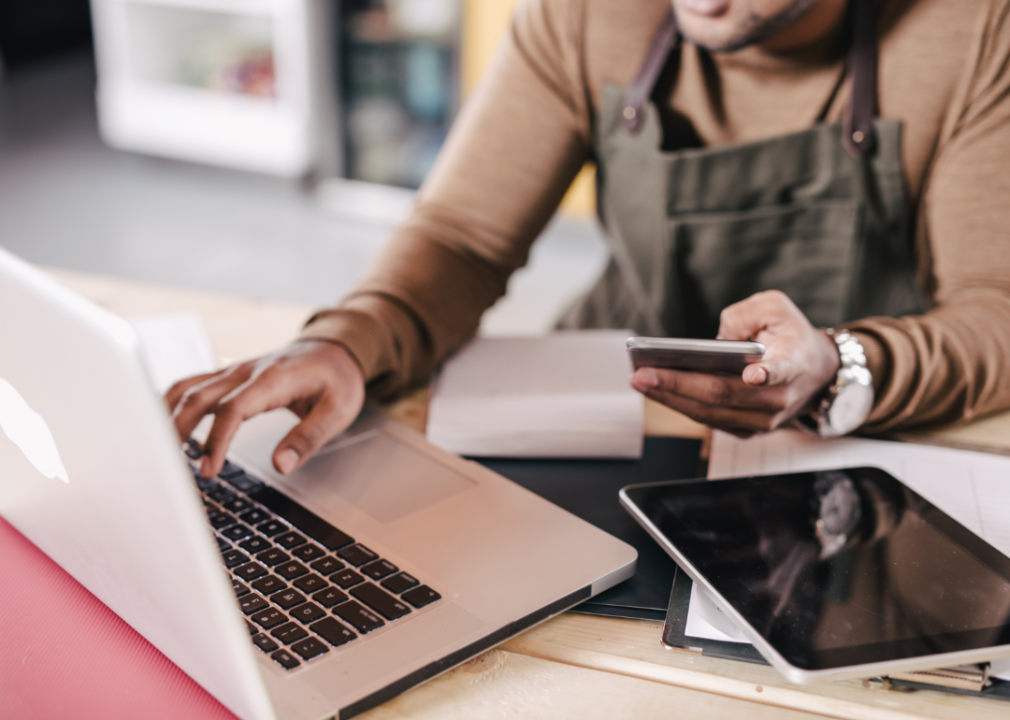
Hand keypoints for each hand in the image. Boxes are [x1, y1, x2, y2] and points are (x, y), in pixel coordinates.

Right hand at [165, 340, 364, 477]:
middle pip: (198, 397)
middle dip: (179, 432)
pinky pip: (191, 385)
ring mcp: (233, 371)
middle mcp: (245, 371)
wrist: (334, 349)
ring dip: (167, 417)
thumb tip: (281, 465)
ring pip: (187, 388)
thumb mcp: (338, 411)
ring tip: (157, 452)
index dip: (216, 441)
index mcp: (272, 379)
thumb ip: (309, 438)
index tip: (208, 471)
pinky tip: (159, 424)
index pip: (233, 409)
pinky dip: (170, 403)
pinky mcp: (228, 376)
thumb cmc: (337, 379)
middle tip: (170, 470)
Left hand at [630, 290, 840, 436]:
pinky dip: (679, 404)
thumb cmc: (790, 335)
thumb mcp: (776, 307)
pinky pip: (708, 419)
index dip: (769, 374)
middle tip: (643, 374)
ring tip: (639, 381)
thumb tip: (717, 339)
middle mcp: (778, 397)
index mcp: (793, 363)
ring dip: (670, 398)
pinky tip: (654, 389)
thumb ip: (746, 313)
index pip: (782, 370)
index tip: (754, 374)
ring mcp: (763, 419)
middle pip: (724, 395)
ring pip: (710, 413)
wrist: (815, 373)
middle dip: (678, 385)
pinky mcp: (747, 429)